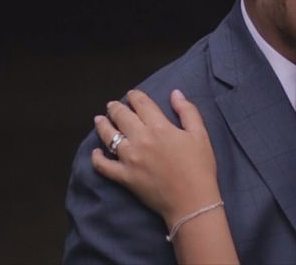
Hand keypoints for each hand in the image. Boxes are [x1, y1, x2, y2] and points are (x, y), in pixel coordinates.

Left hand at [92, 89, 220, 227]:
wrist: (192, 201)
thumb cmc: (199, 167)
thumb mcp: (200, 135)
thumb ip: (187, 111)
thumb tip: (175, 93)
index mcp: (159, 127)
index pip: (141, 104)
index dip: (134, 96)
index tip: (132, 94)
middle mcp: (141, 139)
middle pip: (122, 116)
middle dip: (115, 108)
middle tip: (112, 105)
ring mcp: (129, 159)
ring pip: (109, 137)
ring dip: (102, 125)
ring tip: (99, 119)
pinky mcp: (124, 177)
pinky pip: (104, 166)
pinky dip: (97, 159)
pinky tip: (95, 153)